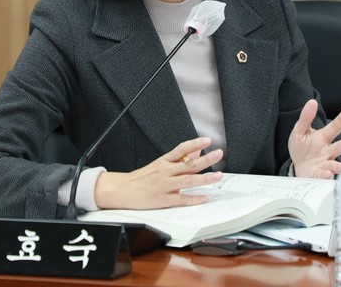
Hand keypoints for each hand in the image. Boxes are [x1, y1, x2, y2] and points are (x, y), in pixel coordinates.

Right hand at [94, 137, 223, 209]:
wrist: (121, 190)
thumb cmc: (141, 178)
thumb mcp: (159, 164)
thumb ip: (178, 159)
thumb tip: (195, 152)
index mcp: (163, 161)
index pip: (181, 149)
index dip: (195, 144)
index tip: (207, 140)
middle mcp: (165, 172)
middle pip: (188, 164)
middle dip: (206, 159)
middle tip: (219, 154)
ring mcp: (164, 186)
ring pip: (187, 181)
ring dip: (205, 179)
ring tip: (218, 176)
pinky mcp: (162, 200)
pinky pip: (181, 199)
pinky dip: (194, 199)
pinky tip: (204, 197)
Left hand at [288, 99, 340, 178]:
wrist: (297, 166)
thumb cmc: (301, 147)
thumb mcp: (299, 131)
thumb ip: (306, 118)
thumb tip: (312, 102)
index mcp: (324, 137)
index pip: (334, 127)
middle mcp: (329, 151)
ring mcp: (327, 163)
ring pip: (337, 164)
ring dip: (340, 165)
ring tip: (340, 166)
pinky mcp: (321, 175)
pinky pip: (325, 176)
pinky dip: (326, 175)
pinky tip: (326, 173)